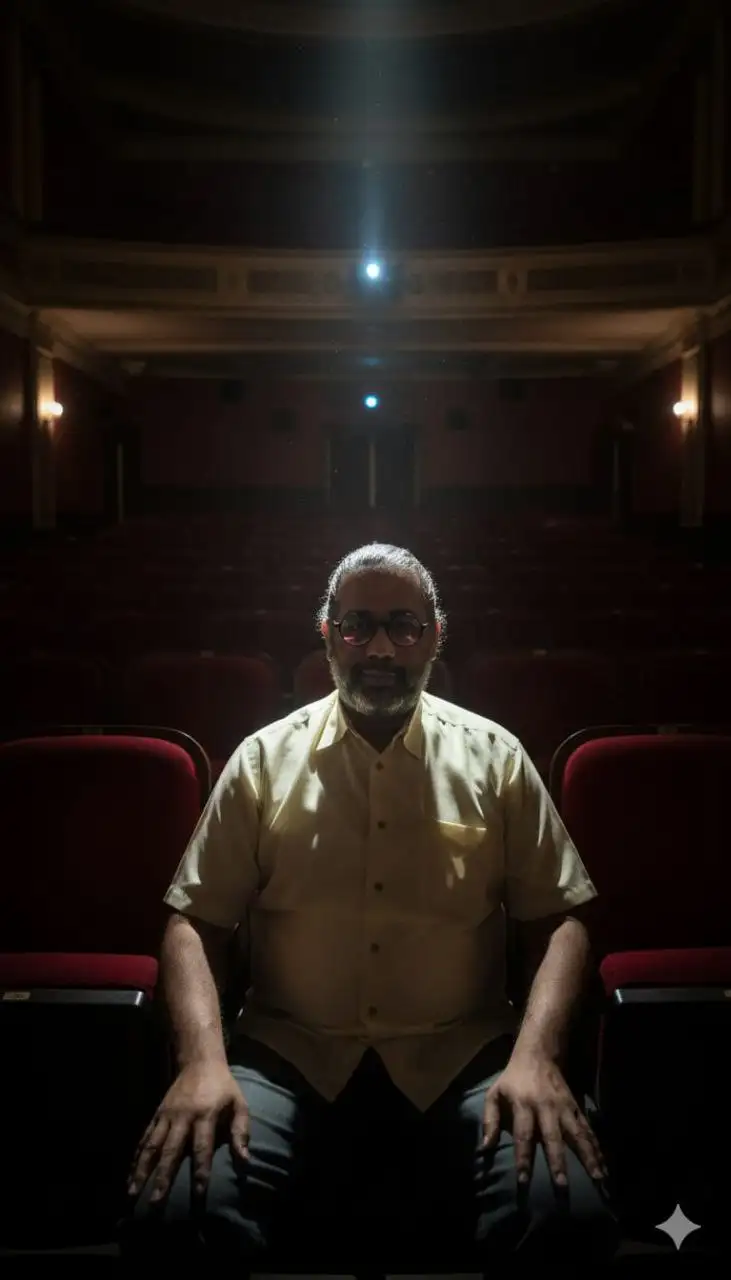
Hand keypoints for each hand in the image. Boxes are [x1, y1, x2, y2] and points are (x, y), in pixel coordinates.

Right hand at [127, 1060, 249, 1203]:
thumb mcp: (239, 1104)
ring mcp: (166, 1116)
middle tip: (156, 1203)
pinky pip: (144, 1138)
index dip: (200, 1173)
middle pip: (171, 1151)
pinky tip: (129, 1176)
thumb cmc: (224, 1088)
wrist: (200, 1062)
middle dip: (163, 1178)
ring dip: (141, 1171)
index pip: (202, 1149)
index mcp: (205, 1116)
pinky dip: (136, 1158)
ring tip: (132, 1194)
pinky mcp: (156, 1114)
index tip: (197, 1197)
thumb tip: (245, 1162)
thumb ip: (241, 1132)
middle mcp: (182, 1117)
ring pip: (152, 1146)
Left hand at [480, 1052, 607, 1187]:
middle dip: (557, 1162)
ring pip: (577, 1134)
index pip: (522, 1135)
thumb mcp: (494, 1094)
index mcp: (523, 1105)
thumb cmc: (512, 1079)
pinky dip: (597, 1147)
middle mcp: (546, 1107)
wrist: (538, 1054)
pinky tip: (604, 1165)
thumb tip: (484, 1148)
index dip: (523, 1158)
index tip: (524, 1181)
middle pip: (552, 1137)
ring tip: (597, 1179)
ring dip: (588, 1157)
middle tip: (562, 1185)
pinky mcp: (575, 1107)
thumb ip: (490, 1120)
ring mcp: (564, 1107)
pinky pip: (587, 1129)